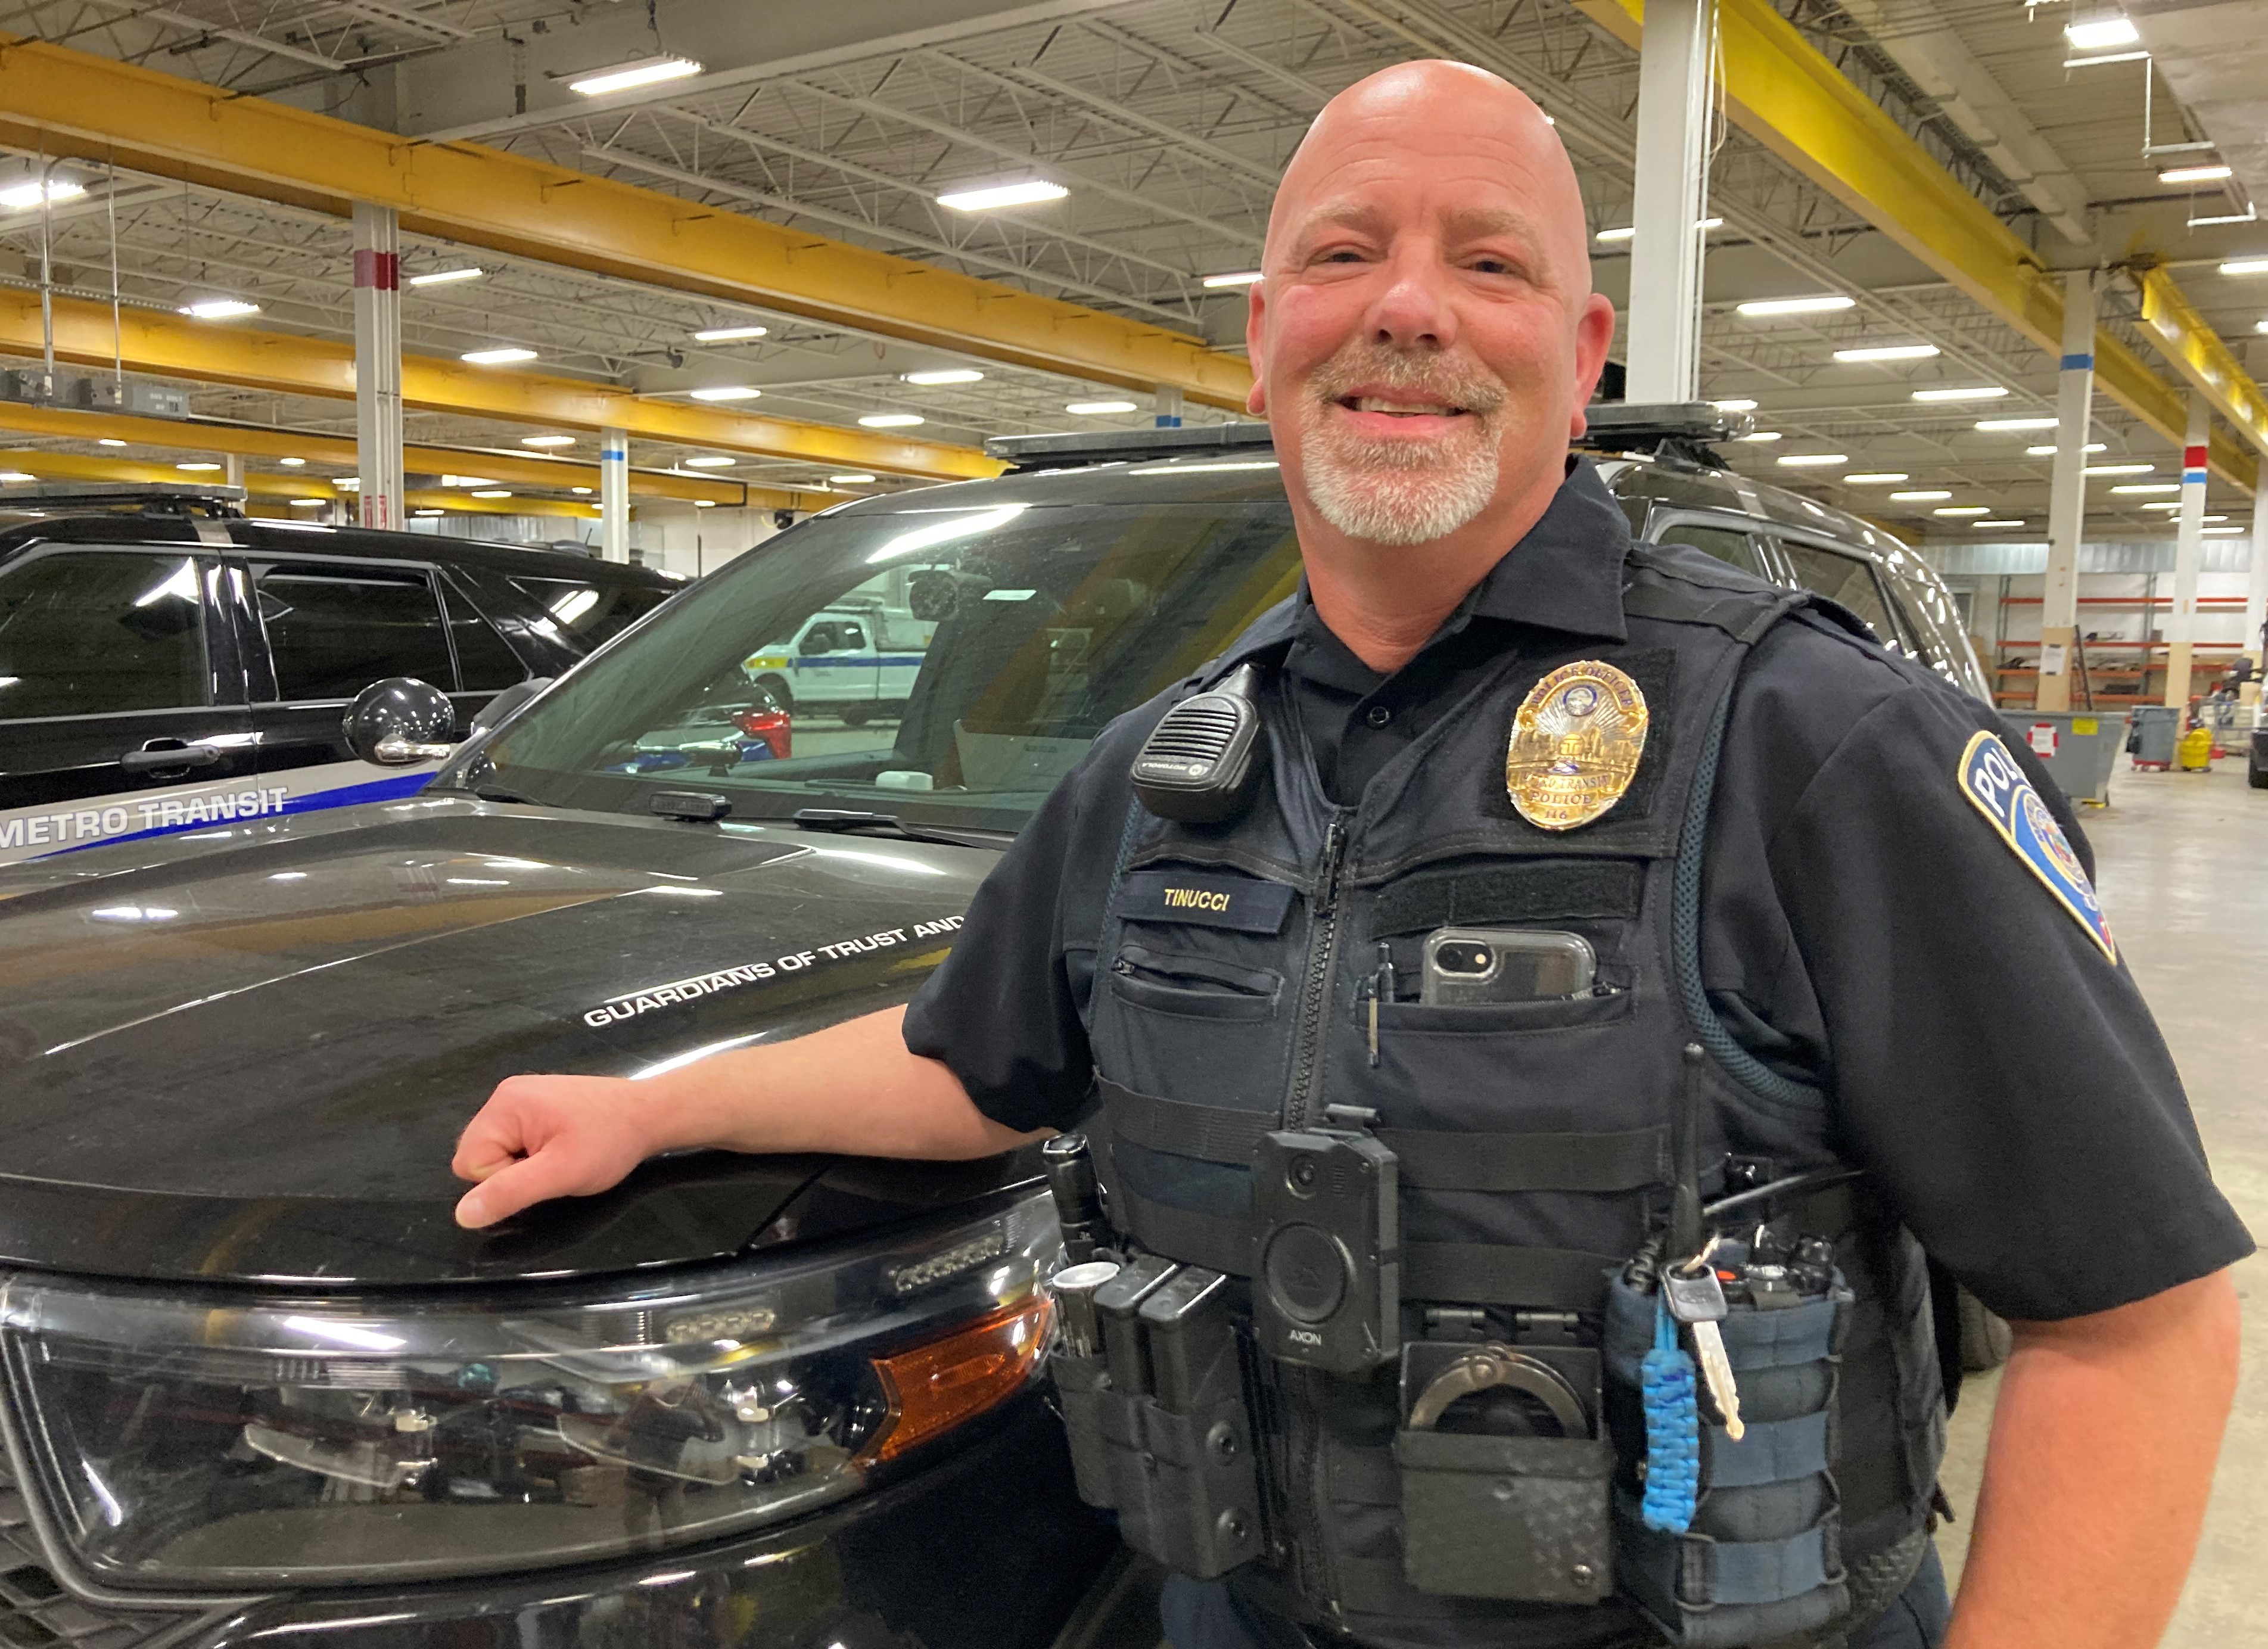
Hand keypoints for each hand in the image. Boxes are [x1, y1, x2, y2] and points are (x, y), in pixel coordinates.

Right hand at [452, 1074, 660, 1228]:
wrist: (649, 1114)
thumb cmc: (609, 1142)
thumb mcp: (560, 1174)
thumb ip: (509, 1193)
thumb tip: (463, 1214)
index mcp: (504, 1105)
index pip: (469, 1163)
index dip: (503, 1181)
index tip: (543, 1172)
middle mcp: (505, 1095)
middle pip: (477, 1155)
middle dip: (511, 1172)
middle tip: (552, 1166)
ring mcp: (520, 1098)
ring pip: (496, 1152)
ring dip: (523, 1165)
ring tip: (559, 1157)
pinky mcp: (535, 1106)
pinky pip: (514, 1141)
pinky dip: (532, 1154)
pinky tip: (561, 1148)